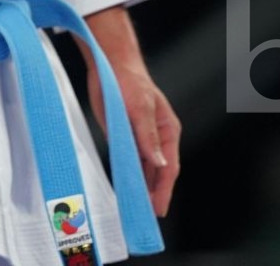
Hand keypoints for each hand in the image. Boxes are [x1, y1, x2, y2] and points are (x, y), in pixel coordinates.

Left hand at [86, 62, 180, 217]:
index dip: (164, 190)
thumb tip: (159, 164)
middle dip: (155, 194)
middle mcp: (156, 137)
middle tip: (147, 216)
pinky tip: (126, 187)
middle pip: (159, 172)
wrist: (109, 63)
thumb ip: (148, 136)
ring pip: (145, 169)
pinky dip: (130, 175)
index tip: (159, 209)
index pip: (169, 167)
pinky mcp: (125, 135)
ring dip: (142, 187)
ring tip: (138, 208)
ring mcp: (141, 137)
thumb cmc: (129, 80)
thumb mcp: (140, 107)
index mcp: (168, 130)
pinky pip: (130, 160)